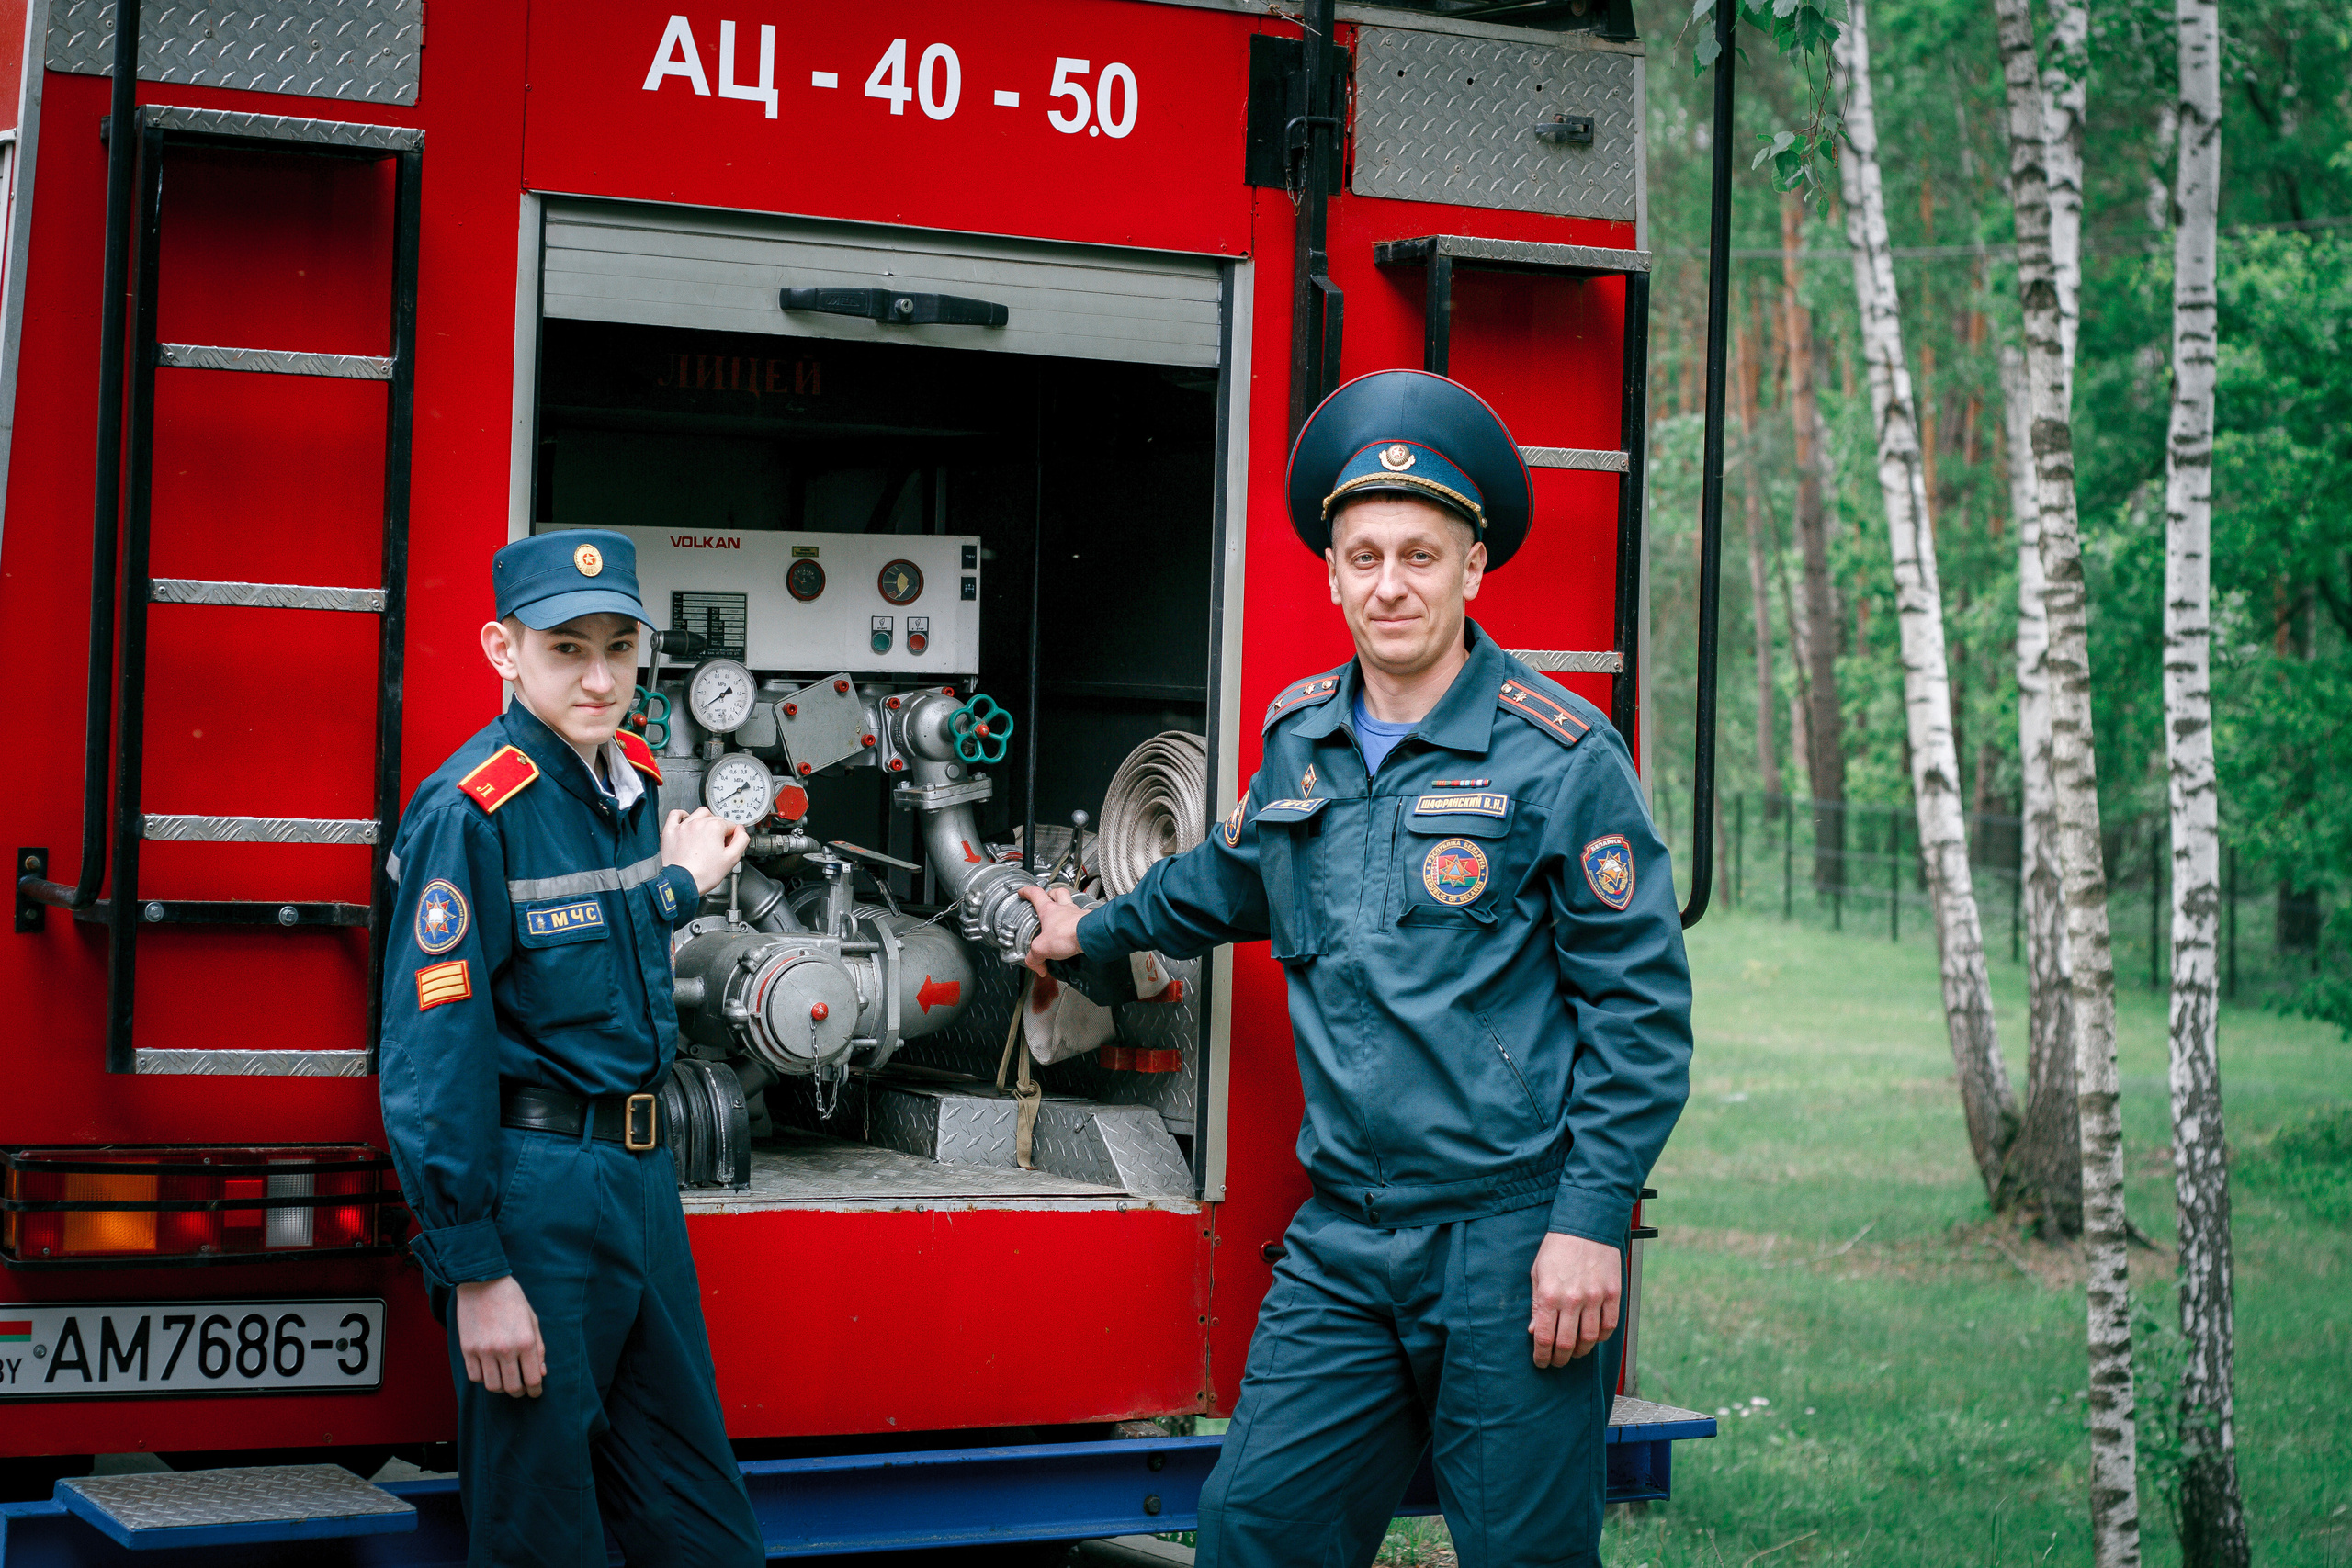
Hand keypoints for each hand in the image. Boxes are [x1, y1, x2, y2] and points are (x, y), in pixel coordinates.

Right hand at [455, 1276, 544, 1397]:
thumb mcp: (532, 1320)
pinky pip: (475, 1377)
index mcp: (526, 1341)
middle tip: (520, 1389)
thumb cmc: (512, 1299)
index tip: (535, 1392)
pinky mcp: (467, 1349)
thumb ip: (538, 1348)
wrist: (482, 1282)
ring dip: (501, 1387)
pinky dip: (483, 1378)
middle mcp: (505, 1349)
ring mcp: (484, 1351)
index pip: (533, 1379)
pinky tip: (489, 1370)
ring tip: (504, 1380)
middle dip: (519, 1392)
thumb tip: (541, 1373)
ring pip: (493, 1386)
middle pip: (513, 1387)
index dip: (535, 1390)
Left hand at [662, 807, 747, 893]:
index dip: (731, 836)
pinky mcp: (671, 831)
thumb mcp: (732, 859)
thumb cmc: (704, 874)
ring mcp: (684, 826)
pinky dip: (682, 815)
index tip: (727, 846)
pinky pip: (675, 815)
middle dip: (719, 830)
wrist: (683, 882)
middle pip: (715, 819)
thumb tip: (741, 831)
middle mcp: (699, 823)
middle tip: (717, 845)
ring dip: (705, 820)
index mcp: (715, 827)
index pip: (730, 825)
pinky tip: (686, 820)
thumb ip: (741, 840)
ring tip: (706, 833)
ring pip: (699, 813)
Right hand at [1018, 885, 1086, 975]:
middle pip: (1057, 893)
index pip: (1035, 894)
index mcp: (1049, 910)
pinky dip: (1078, 921)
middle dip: (1051, 894)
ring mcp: (1077, 913)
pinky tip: (1076, 930)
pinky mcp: (1089, 921)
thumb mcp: (1041, 948)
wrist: (1090, 936)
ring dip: (1066, 906)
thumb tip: (1035, 965)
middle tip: (1047, 899)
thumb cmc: (1069, 934)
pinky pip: (1083, 917)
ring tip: (1062, 916)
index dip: (1027, 892)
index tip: (1023, 892)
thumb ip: (1034, 957)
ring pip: (1071, 903)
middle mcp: (1064, 908)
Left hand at [1529, 1232, 1620, 1368]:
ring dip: (1580, 1351)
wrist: (1586, 1226)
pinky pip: (1609, 1326)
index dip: (1541, 1356)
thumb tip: (1534, 1331)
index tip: (1541, 1362)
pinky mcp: (1613, 1294)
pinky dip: (1601, 1337)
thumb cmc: (1558, 1248)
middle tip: (1557, 1361)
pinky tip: (1593, 1336)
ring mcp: (1595, 1298)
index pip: (1544, 1337)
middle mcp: (1572, 1299)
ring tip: (1574, 1351)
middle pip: (1567, 1344)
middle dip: (1559, 1359)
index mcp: (1549, 1295)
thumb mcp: (1537, 1274)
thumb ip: (1536, 1305)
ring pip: (1590, 1339)